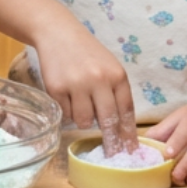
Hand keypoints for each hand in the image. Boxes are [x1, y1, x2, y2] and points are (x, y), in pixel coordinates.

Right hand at [31, 21, 134, 150]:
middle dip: (111, 141)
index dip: (129, 134)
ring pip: (84, 121)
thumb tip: (120, 129)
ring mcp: (76, 84)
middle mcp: (98, 80)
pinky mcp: (56, 88)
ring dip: (83, 119)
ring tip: (80, 102)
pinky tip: (67, 95)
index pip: (126, 111)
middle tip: (111, 154)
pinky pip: (65, 114)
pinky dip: (67, 110)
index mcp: (117, 75)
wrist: (58, 34)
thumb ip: (116, 93)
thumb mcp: (110, 68)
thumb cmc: (88, 54)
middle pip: (108, 121)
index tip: (130, 150)